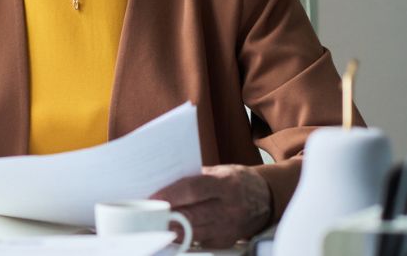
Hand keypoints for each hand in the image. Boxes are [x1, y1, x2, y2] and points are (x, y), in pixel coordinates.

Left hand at [151, 164, 271, 247]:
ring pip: (194, 232)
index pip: (193, 189)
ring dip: (172, 229)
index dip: (171, 195)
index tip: (153, 198)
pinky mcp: (227, 241)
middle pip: (192, 214)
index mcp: (226, 183)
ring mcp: (230, 227)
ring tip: (155, 224)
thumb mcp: (217, 171)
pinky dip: (184, 238)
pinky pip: (201, 242)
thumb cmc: (235, 181)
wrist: (265, 198)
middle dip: (167, 216)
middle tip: (148, 214)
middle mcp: (230, 207)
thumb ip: (193, 178)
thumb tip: (162, 183)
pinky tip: (173, 232)